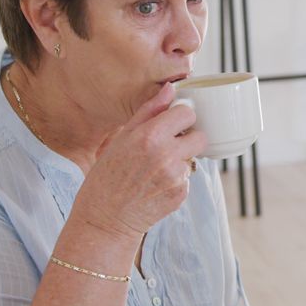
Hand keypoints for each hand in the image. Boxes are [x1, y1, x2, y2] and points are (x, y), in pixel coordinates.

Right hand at [72, 83, 206, 243]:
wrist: (105, 218)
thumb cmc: (108, 174)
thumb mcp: (121, 137)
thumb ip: (149, 111)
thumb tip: (171, 88)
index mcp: (150, 136)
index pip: (187, 113)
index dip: (181, 118)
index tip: (173, 124)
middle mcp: (166, 155)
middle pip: (200, 136)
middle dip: (188, 139)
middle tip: (168, 147)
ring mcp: (176, 177)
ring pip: (193, 158)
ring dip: (181, 161)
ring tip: (155, 170)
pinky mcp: (181, 194)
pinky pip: (188, 178)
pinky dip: (177, 180)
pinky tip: (156, 185)